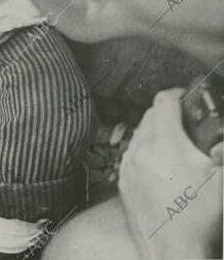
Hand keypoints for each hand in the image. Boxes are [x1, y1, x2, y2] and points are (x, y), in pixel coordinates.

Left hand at [118, 88, 222, 258]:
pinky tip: (159, 162)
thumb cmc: (199, 217)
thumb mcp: (223, 179)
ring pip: (138, 133)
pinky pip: (130, 154)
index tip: (187, 95)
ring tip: (174, 140)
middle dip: (167, 111)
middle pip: (149, 115)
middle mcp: (140, 150)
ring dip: (153, 130)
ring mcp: (128, 166)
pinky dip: (143, 149)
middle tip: (185, 118)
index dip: (178, 92)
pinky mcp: (122, 181)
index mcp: (164, 143)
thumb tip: (222, 141)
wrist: (172, 249)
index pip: (164, 101)